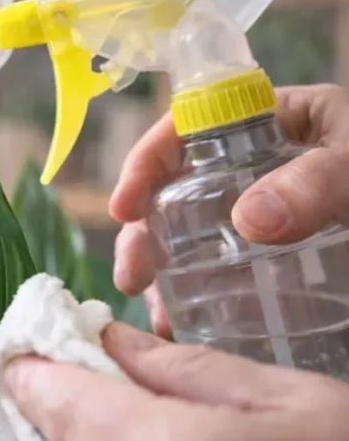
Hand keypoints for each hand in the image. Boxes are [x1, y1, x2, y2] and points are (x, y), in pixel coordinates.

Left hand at [4, 323, 348, 440]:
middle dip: (51, 405)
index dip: (32, 370)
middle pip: (57, 440)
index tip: (24, 349)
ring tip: (98, 404)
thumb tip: (108, 339)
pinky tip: (131, 438)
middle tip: (64, 372)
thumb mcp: (284, 400)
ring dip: (70, 437)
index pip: (58, 400)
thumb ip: (182, 369)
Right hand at [109, 84, 348, 336]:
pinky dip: (202, 295)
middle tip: (132, 273)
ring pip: (198, 236)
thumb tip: (248, 218)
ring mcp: (275, 216)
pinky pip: (231, 272)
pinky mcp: (288, 260)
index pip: (193, 125)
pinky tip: (191, 321)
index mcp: (281, 121)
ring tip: (160, 310)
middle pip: (181, 190)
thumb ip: (319, 181)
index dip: (148, 161)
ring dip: (167, 272)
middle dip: (146, 232)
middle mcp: (266, 167)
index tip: (123, 205)